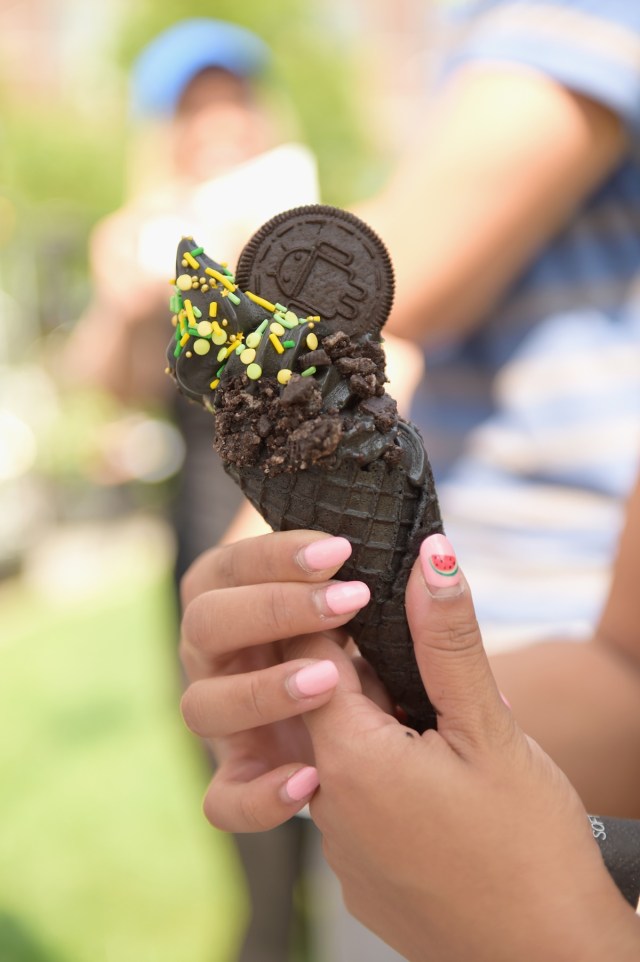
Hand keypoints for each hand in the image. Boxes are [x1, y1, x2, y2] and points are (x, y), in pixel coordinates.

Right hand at [179, 530, 387, 831]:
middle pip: (203, 623)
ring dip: (259, 689)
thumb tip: (435, 552)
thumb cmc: (400, 681)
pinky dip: (257, 794)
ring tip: (327, 684)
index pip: (232, 568)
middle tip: (346, 604)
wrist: (411, 775)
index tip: (341, 551)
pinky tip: (310, 781)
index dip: (275, 554)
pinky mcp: (243, 786)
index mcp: (253, 609)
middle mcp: (229, 662)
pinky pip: (222, 800)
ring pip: (200, 705)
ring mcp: (232, 727)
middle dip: (270, 608)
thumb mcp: (401, 644)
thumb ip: (410, 608)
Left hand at [304, 535, 639, 961]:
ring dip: (371, 716)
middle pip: (319, 699)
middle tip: (405, 638)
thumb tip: (428, 558)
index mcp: (348, 758)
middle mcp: (325, 802)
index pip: (312, 654)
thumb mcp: (491, 731)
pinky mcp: (360, 873)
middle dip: (357, 661)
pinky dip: (379, 766)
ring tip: (430, 707)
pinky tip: (432, 766)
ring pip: (337, 748)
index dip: (336, 608)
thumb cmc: (528, 848)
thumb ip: (449, 642)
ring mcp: (339, 845)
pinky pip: (352, 796)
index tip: (360, 577)